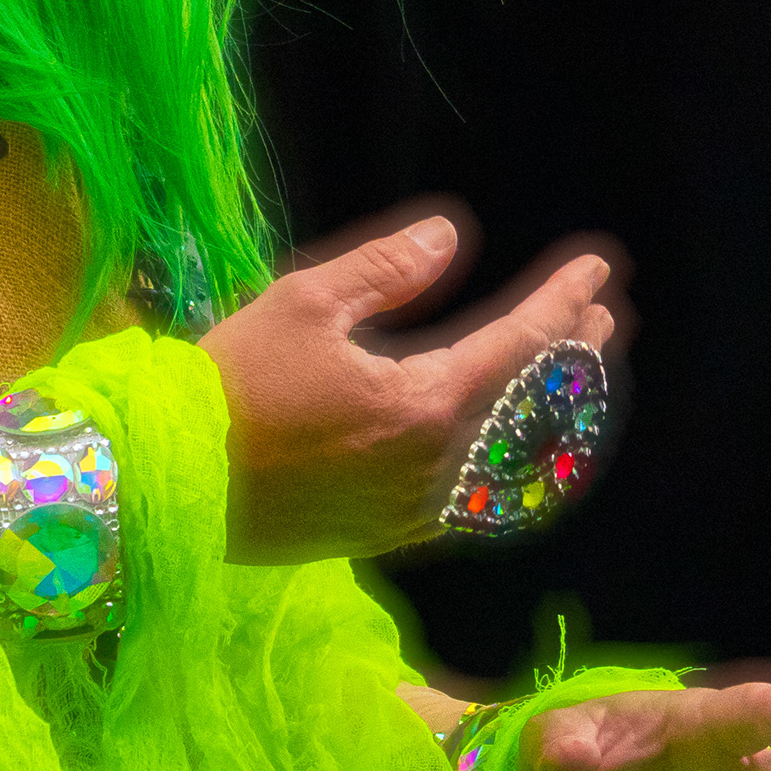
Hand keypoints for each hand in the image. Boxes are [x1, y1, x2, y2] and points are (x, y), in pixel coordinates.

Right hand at [198, 207, 616, 564]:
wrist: (167, 484)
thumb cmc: (231, 385)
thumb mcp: (303, 304)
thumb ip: (385, 270)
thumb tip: (449, 236)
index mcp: (427, 403)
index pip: (522, 345)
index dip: (563, 302)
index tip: (596, 270)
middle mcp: (439, 466)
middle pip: (532, 405)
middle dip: (572, 356)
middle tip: (603, 317)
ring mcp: (418, 509)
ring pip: (514, 458)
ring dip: (548, 411)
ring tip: (570, 376)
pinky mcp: (389, 535)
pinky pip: (479, 497)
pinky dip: (511, 461)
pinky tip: (507, 446)